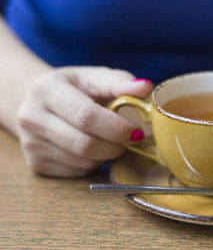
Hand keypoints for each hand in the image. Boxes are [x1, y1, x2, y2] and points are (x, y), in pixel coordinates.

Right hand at [16, 66, 152, 176]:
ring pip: (83, 161)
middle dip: (116, 146)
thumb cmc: (74, 88)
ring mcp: (31, 143)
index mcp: (47, 90)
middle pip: (85, 144)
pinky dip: (94, 164)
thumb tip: (146, 87)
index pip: (86, 116)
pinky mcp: (35, 163)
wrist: (35, 100)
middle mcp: (32, 117)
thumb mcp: (94, 78)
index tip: (136, 131)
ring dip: (107, 155)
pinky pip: (77, 171)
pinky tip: (95, 149)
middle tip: (130, 140)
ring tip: (111, 141)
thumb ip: (120, 82)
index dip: (117, 128)